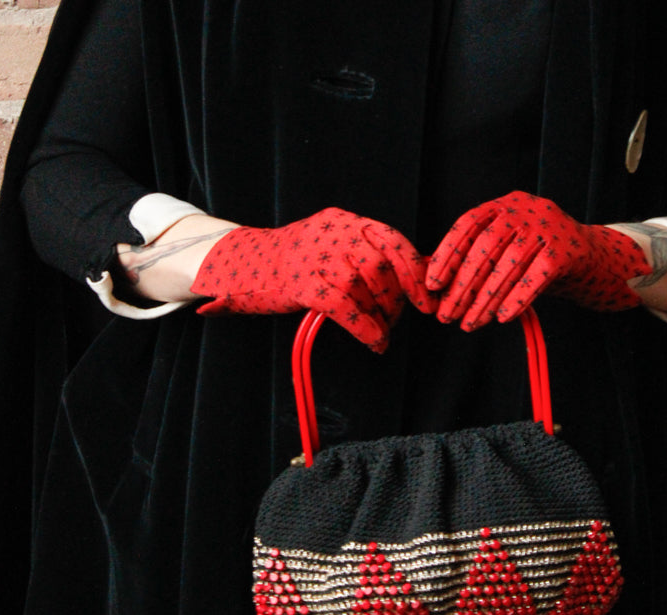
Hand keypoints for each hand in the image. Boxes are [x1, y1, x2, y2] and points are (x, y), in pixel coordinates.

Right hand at [191, 208, 429, 351]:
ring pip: (363, 288)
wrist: (240, 266)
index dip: (414, 271)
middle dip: (395, 300)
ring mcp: (315, 257)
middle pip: (381, 267)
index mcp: (344, 221)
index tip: (427, 298)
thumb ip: (369, 256)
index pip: (392, 240)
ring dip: (380, 317)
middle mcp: (332, 232)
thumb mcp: (333, 247)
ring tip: (381, 332)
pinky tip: (374, 342)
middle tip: (394, 320)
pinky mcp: (302, 284)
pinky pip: (345, 307)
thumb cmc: (296, 263)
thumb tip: (420, 272)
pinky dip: (365, 328)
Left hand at [426, 191, 649, 330]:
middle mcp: (526, 209)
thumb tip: (435, 282)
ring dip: (486, 299)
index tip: (433, 284)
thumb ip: (477, 258)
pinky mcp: (566, 250)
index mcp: (505, 204)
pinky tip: (502, 317)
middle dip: (463, 285)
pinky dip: (517, 299)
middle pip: (486, 248)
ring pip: (509, 266)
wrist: (594, 257)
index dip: (448, 254)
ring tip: (470, 323)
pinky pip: (536, 278)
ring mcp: (548, 227)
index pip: (468, 225)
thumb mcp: (508, 248)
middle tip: (447, 314)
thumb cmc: (539, 256)